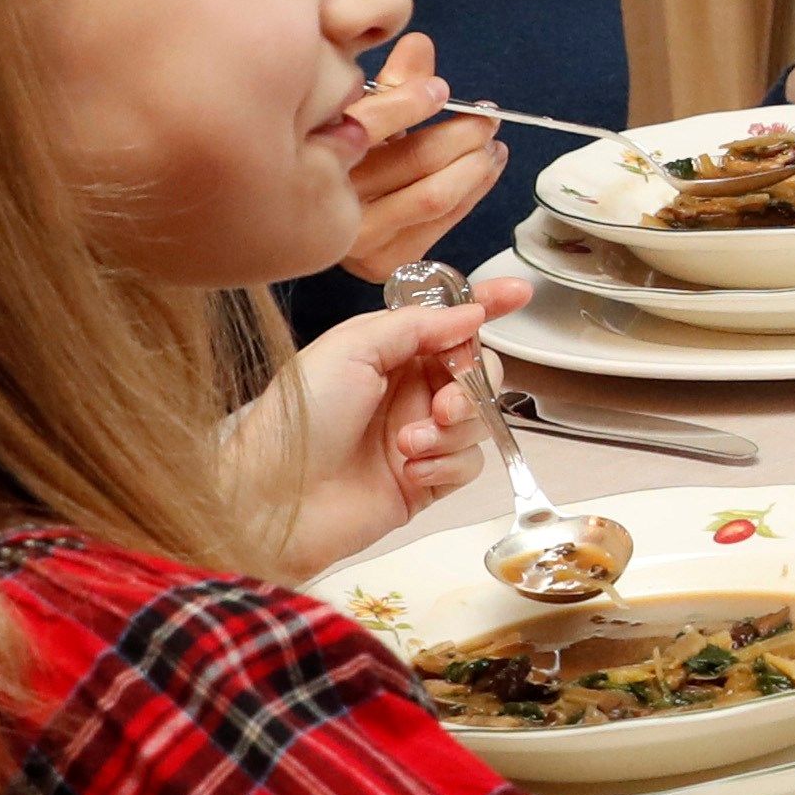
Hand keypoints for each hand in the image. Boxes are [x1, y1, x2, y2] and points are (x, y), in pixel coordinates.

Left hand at [247, 272, 527, 575]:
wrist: (276, 500)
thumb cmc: (299, 419)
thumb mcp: (350, 349)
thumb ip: (416, 325)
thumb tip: (472, 314)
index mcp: (386, 352)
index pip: (446, 321)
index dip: (485, 305)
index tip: (518, 294)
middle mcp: (406, 390)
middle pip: (476, 370)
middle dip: (472, 382)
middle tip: (446, 402)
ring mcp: (419, 436)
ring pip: (478, 418)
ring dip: (452, 429)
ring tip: (408, 443)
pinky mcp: (426, 480)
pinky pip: (469, 463)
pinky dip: (446, 463)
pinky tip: (412, 470)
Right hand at [330, 34, 508, 283]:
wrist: (299, 221)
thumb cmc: (336, 153)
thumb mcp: (357, 112)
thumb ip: (392, 82)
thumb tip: (420, 46)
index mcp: (315, 152)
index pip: (375, 121)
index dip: (417, 101)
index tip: (444, 91)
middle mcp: (331, 201)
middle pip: (417, 162)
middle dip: (463, 135)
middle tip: (487, 117)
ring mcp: (357, 239)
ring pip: (436, 196)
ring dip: (476, 166)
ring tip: (493, 143)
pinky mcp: (384, 264)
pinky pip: (442, 224)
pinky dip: (474, 193)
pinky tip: (486, 169)